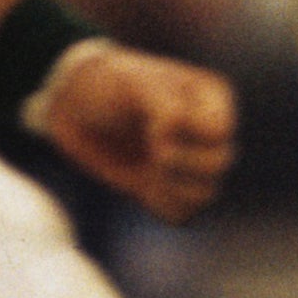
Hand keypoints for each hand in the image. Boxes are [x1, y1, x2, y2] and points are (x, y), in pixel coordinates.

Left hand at [42, 41, 236, 220]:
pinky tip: (144, 189)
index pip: (219, 131)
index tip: (153, 127)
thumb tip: (173, 147)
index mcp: (209, 98)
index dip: (189, 136)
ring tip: (149, 173)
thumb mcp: (138, 84)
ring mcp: (189, 163)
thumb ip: (167, 110)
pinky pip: (183, 214)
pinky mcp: (169, 189)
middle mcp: (205, 132)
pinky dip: (163, 206)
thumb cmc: (110, 85)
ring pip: (206, 193)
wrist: (77, 106)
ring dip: (175, 189)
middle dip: (182, 164)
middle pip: (219, 163)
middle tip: (154, 154)